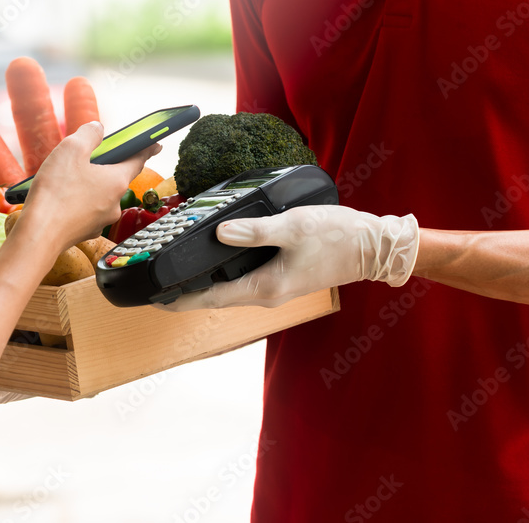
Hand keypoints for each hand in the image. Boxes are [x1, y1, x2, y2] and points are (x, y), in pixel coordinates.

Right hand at [22, 121, 161, 251]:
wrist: (38, 235)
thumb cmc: (56, 193)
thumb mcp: (71, 149)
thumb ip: (89, 134)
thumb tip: (97, 128)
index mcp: (116, 181)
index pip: (138, 160)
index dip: (146, 149)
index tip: (154, 144)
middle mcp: (114, 203)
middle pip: (116, 178)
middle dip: (105, 167)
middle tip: (87, 158)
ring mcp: (101, 220)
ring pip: (100, 196)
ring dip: (89, 185)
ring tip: (65, 179)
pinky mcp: (85, 231)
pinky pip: (86, 211)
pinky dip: (78, 202)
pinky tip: (61, 198)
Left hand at [156, 204, 419, 310]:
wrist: (374, 247)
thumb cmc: (338, 237)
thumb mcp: (293, 227)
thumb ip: (254, 231)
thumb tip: (220, 234)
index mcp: (265, 287)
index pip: (210, 299)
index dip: (179, 300)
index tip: (154, 300)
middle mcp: (266, 294)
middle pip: (215, 297)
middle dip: (186, 292)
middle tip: (157, 283)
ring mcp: (275, 287)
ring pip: (229, 289)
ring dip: (204, 284)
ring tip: (179, 271)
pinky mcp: (282, 277)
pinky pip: (244, 280)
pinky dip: (224, 274)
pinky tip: (215, 259)